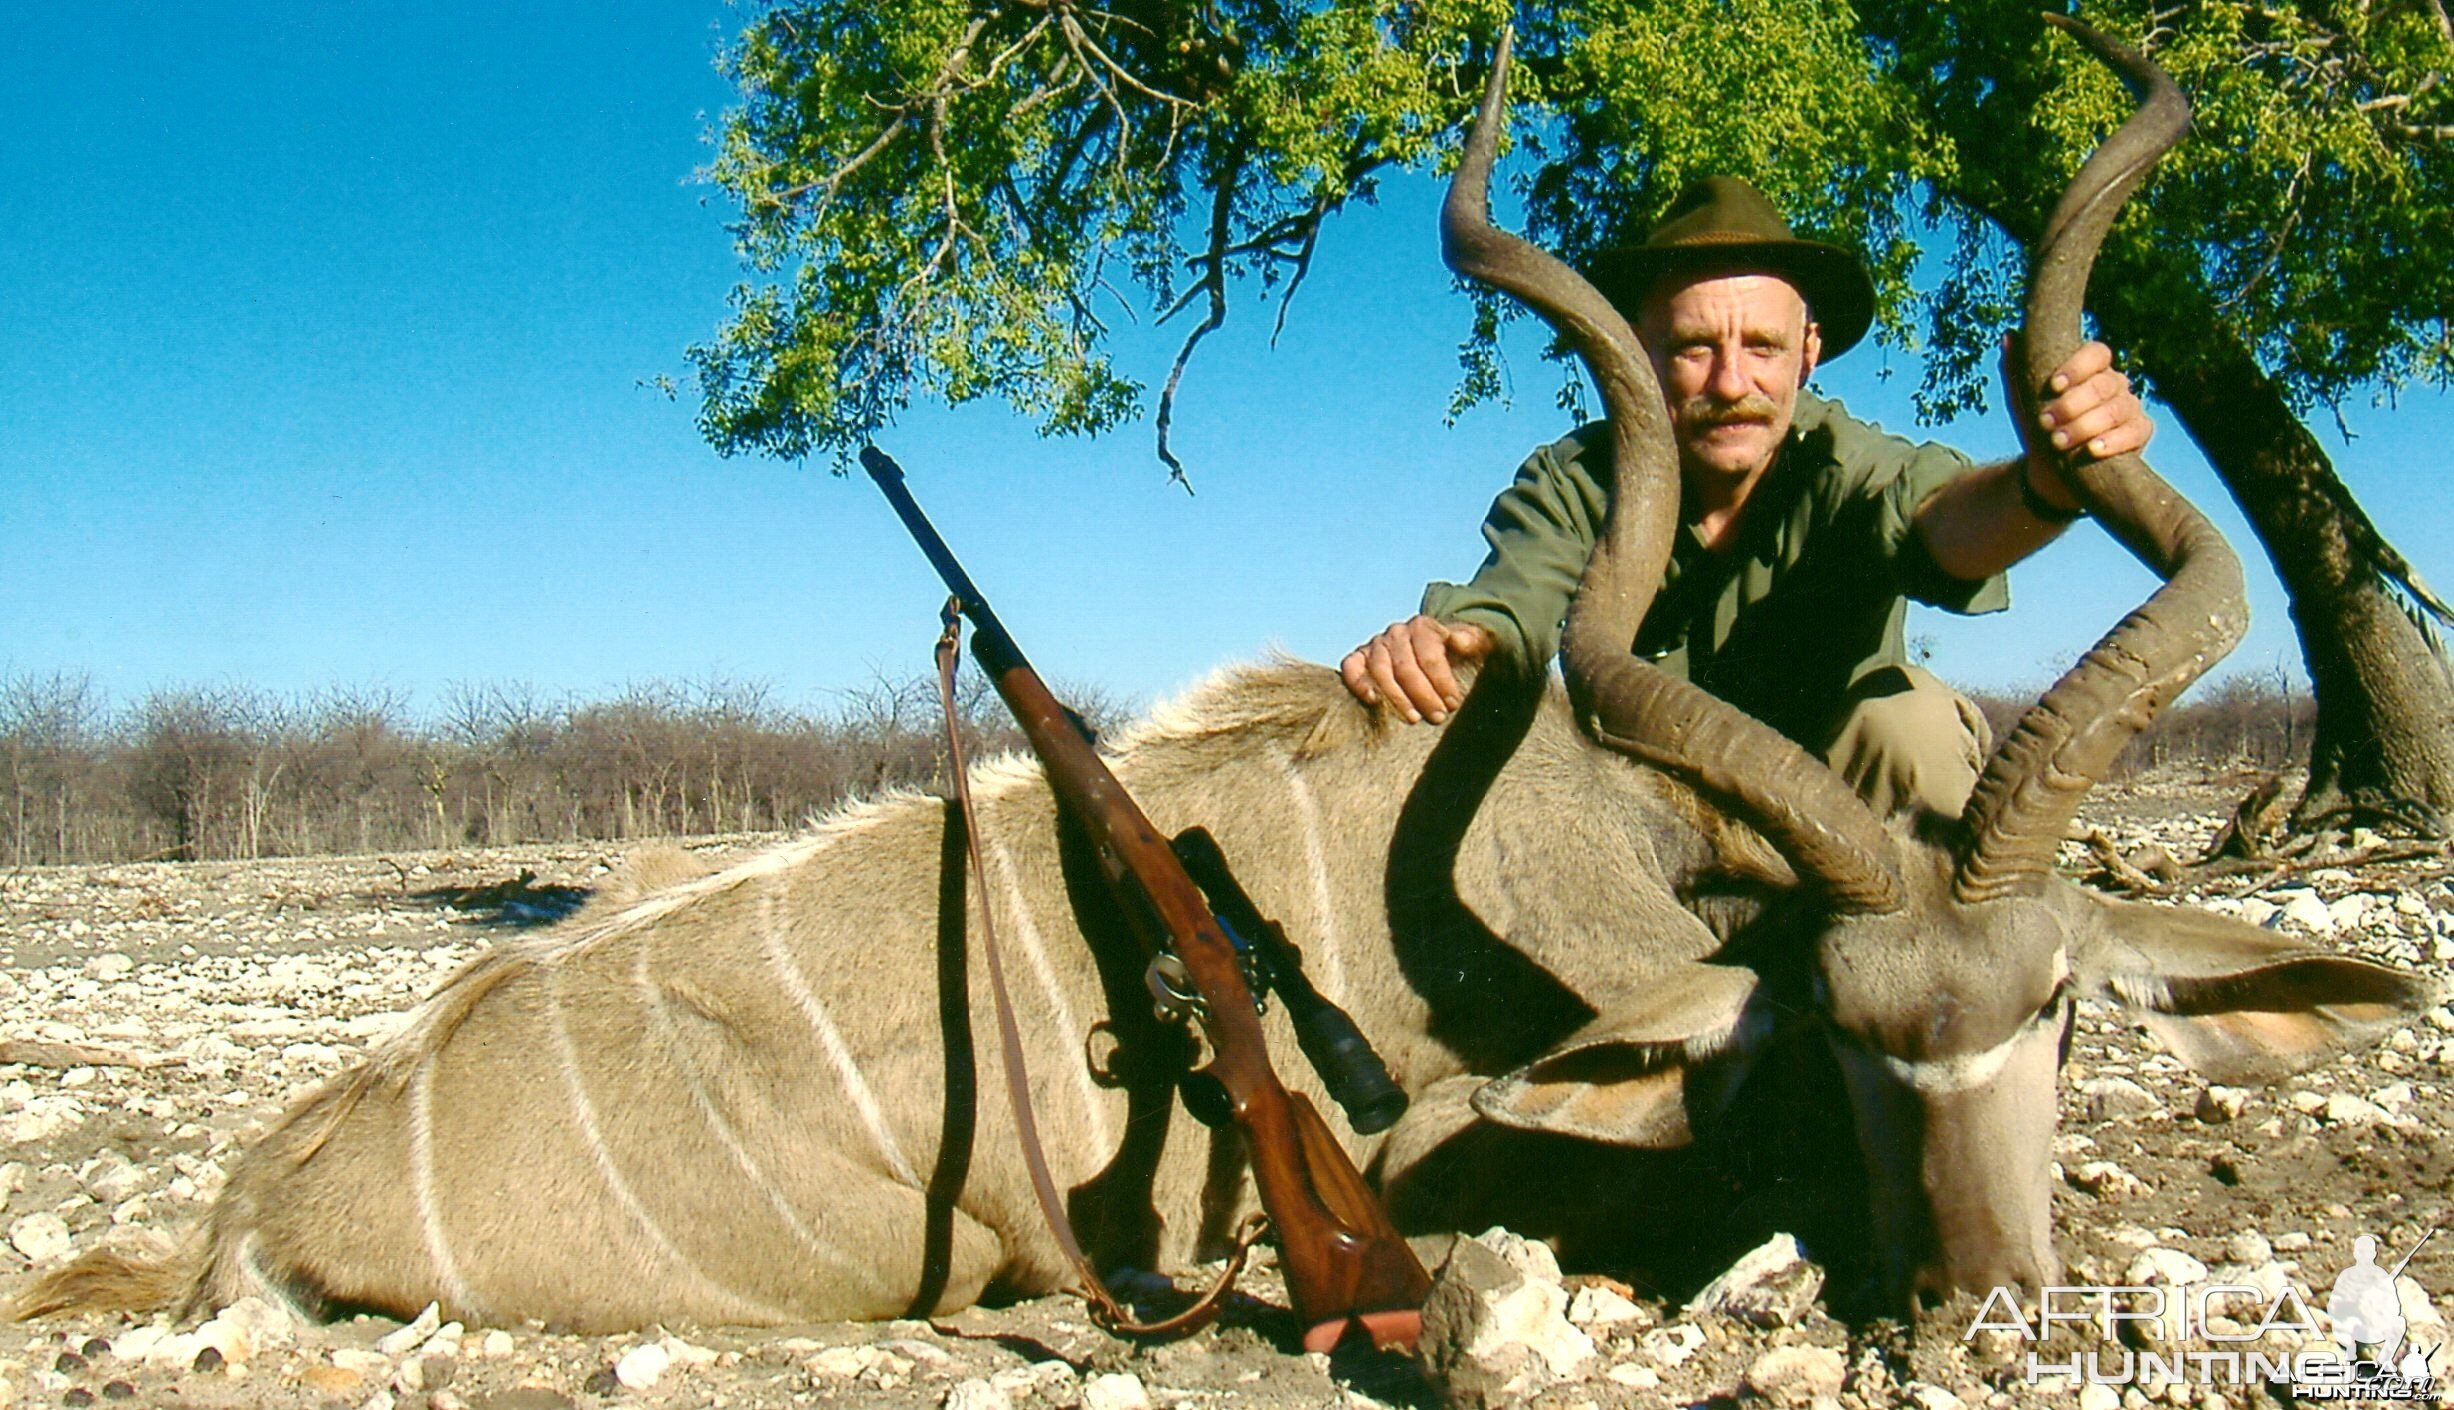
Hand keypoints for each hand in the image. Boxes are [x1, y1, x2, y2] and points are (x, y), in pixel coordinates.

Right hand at [1339, 615, 1494, 723]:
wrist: (1431, 650)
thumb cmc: (1452, 653)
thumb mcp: (1471, 643)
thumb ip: (1470, 640)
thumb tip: (1459, 642)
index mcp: (1422, 626)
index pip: (1430, 656)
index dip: (1442, 682)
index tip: (1452, 704)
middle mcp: (1396, 632)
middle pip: (1406, 666)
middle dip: (1423, 695)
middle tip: (1438, 717)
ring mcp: (1375, 644)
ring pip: (1381, 670)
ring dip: (1397, 697)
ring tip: (1414, 718)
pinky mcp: (1359, 657)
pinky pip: (1351, 667)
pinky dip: (1358, 682)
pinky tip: (1373, 701)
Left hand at [2003, 337, 2153, 507]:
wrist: (2050, 471)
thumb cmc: (2039, 428)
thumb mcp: (2023, 401)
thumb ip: (2016, 368)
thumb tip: (2010, 336)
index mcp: (2091, 369)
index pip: (2097, 353)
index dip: (2078, 366)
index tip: (2054, 386)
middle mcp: (2115, 384)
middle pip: (2103, 384)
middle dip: (2073, 404)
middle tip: (2046, 422)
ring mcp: (2129, 407)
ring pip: (2117, 408)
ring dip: (2086, 425)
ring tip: (2058, 442)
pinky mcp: (2139, 433)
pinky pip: (2135, 431)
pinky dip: (2114, 441)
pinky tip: (2092, 449)